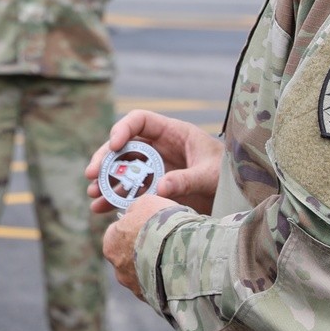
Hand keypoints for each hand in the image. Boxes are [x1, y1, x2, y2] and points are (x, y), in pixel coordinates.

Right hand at [86, 110, 223, 217]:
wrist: (238, 195)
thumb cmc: (228, 175)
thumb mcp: (211, 175)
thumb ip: (187, 179)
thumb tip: (161, 187)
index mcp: (172, 133)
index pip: (140, 120)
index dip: (123, 129)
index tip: (114, 145)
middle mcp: (159, 148)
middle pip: (123, 147)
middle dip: (105, 160)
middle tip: (91, 175)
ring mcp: (155, 168)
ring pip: (122, 170)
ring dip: (105, 181)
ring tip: (93, 196)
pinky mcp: (154, 187)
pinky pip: (130, 190)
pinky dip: (115, 199)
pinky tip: (101, 209)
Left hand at [101, 193, 176, 298]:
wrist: (180, 251)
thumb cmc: (160, 224)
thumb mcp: (145, 203)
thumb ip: (136, 210)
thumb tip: (134, 213)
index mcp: (110, 244)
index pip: (117, 235)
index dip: (134, 228)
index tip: (149, 225)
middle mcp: (118, 268)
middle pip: (129, 257)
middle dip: (144, 251)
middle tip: (165, 243)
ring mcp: (135, 287)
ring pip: (144, 275)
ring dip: (156, 268)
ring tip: (176, 259)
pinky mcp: (152, 299)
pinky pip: (158, 288)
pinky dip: (166, 282)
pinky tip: (180, 273)